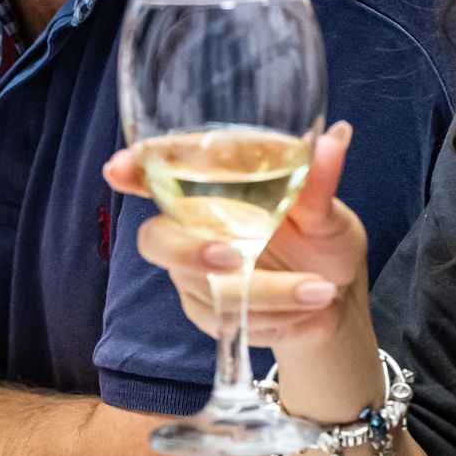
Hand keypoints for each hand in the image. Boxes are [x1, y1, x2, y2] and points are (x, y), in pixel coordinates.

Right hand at [103, 121, 366, 354]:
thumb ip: (320, 182)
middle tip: (233, 257)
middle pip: (156, 238)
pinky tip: (305, 309)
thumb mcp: (331, 213)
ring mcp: (196, 271)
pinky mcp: (207, 309)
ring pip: (200, 286)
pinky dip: (270, 315)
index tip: (118, 169)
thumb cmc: (325, 242)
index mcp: (219, 183)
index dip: (134, 168)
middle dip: (188, 252)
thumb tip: (335, 137)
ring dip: (265, 292)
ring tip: (320, 290)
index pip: (163, 169)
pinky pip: (222, 318)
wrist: (336, 302)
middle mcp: (196, 224)